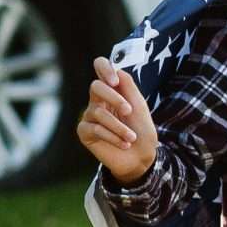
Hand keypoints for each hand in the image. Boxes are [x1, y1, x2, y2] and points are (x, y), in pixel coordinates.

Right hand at [77, 57, 156, 182]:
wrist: (141, 158)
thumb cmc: (141, 131)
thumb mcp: (139, 107)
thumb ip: (128, 87)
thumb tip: (117, 70)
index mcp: (112, 91)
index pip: (100, 68)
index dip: (104, 68)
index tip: (115, 81)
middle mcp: (97, 101)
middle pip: (96, 87)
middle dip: (115, 99)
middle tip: (129, 111)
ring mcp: (89, 116)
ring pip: (99, 112)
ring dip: (120, 126)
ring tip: (132, 137)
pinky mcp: (84, 132)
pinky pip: (95, 129)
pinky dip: (113, 137)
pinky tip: (124, 144)